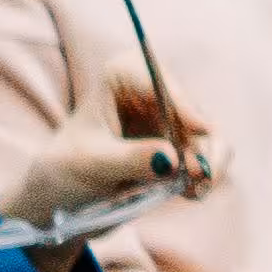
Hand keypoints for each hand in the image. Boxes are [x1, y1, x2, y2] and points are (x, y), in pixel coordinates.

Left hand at [0, 70, 212, 231]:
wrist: (63, 195)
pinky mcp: (181, 147)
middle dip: (202, 143)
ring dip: (209, 163)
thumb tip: (171, 158)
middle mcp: (152, 91)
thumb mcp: (92, 165)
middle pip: (192, 109)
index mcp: (122, 76)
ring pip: (208, 135)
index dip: (182, 103)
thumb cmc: (66, 169)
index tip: (200, 127)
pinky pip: (207, 156)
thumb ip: (130, 159)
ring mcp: (170, 120)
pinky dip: (205, 175)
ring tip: (195, 191)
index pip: (157, 79)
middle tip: (204, 175)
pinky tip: (191, 194)